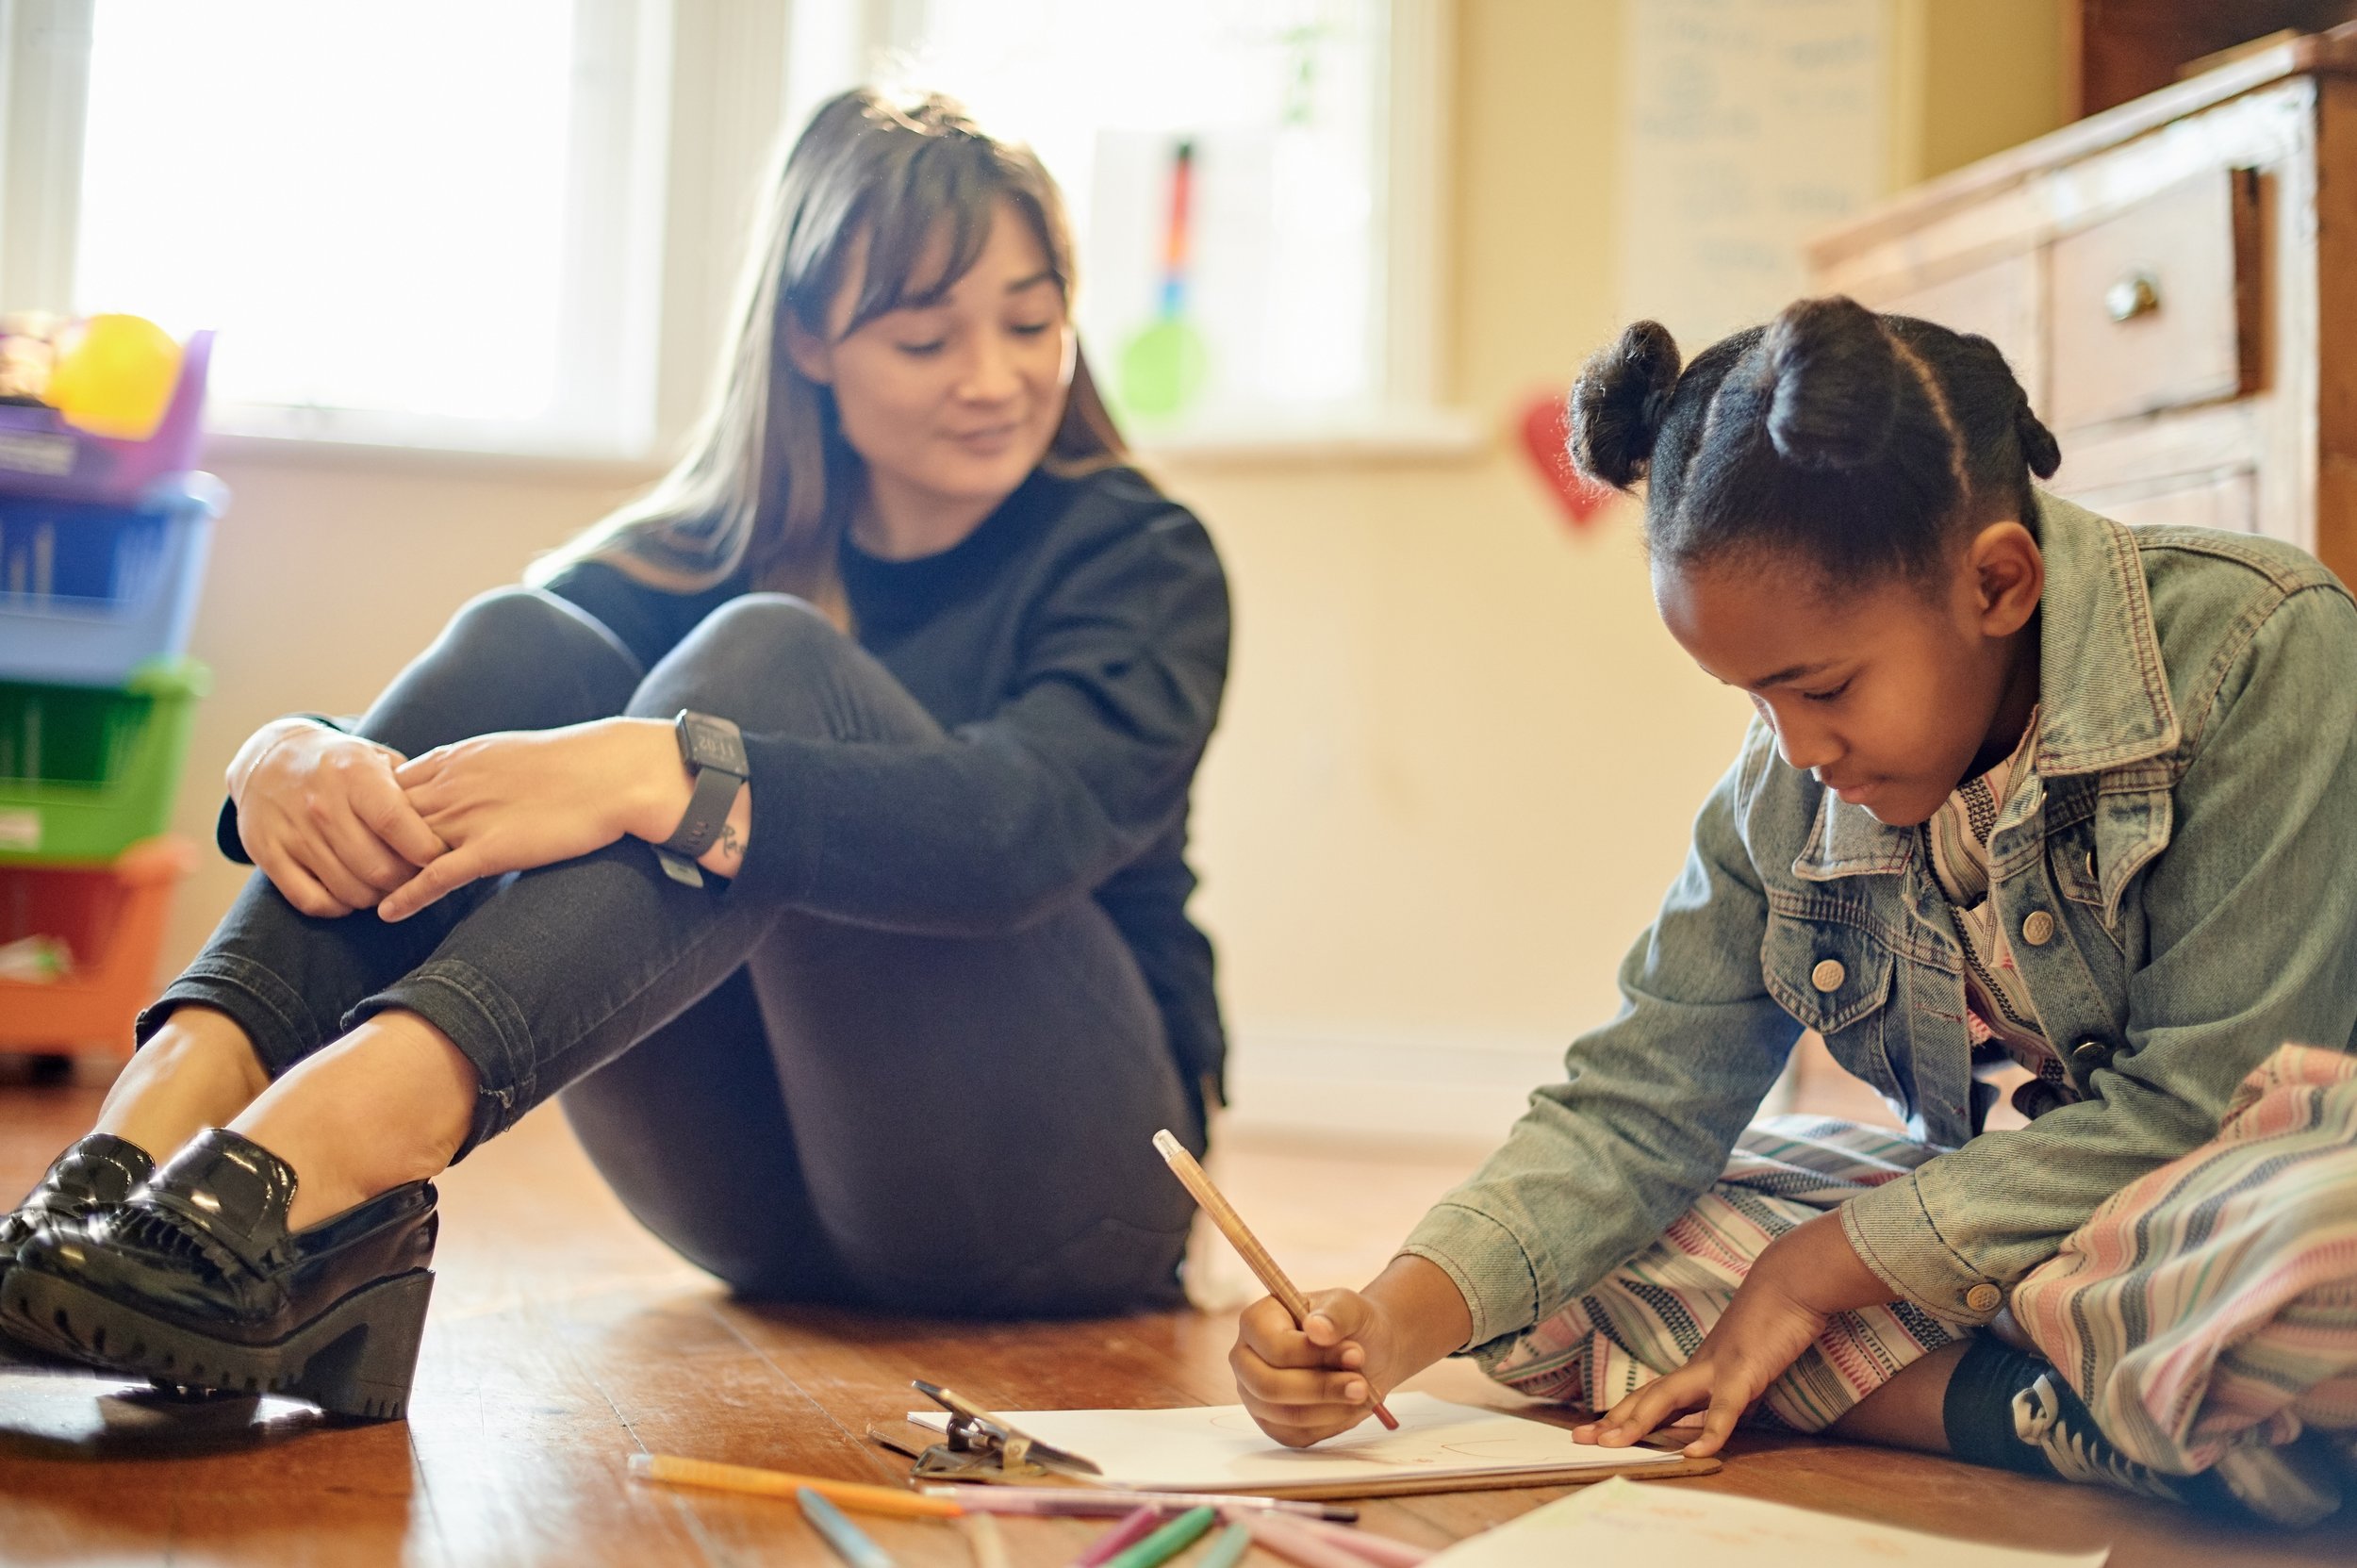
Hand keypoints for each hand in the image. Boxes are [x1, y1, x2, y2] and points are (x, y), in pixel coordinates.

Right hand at [229, 719, 446, 917]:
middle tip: (416, 878)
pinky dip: (339, 907)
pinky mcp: (267, 855)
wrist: (268, 759)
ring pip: (349, 890)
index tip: (441, 858)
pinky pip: (312, 901)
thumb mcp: (375, 759)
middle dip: (407, 882)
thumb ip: (411, 789)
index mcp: (354, 776)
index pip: (397, 824)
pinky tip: (351, 894)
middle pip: (378, 868)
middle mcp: (322, 806)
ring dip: (377, 898)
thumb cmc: (339, 764)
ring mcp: (293, 833)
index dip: (427, 851)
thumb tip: (449, 825)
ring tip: (387, 886)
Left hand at [379, 718, 674, 921]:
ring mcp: (469, 818)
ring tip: (354, 898)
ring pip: (402, 848)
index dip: (367, 812)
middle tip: (341, 871)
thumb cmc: (573, 763)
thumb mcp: (509, 754)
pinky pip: (436, 876)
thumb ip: (476, 771)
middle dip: (358, 843)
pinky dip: (407, 896)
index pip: (387, 786)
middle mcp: (451, 786)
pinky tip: (388, 913)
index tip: (355, 833)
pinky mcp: (492, 848)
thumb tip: (466, 784)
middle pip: (382, 818)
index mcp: (454, 760)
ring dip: (376, 874)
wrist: (611, 772)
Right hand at [1230, 1255, 1471, 1447]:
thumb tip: (1319, 1330)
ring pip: (1283, 1416)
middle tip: (1365, 1383)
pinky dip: (1329, 1426)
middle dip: (1321, 1388)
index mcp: (1256, 1320)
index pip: (1268, 1344)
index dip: (1309, 1353)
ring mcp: (1255, 1396)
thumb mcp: (1355, 1306)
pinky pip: (1296, 1436)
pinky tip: (1351, 1407)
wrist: (1368, 1350)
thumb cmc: (1355, 1322)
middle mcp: (1245, 1359)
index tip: (1352, 1349)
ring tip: (1365, 1392)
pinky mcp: (1274, 1425)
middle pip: (1268, 1387)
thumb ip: (1337, 1313)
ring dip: (1331, 1407)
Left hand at [1574, 1212, 1887, 1457]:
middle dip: (1614, 1420)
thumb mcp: (1747, 1359)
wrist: (1789, 1282)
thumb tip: (1719, 1411)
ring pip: (1668, 1398)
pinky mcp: (1744, 1372)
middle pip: (1648, 1397)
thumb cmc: (1771, 1319)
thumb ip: (1730, 1384)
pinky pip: (1723, 1409)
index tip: (1595, 1429)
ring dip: (1638, 1422)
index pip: (1653, 1394)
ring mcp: (1718, 1368)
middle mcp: (1699, 1368)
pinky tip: (1696, 1453)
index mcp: (1699, 1368)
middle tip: (1580, 1438)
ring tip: (1612, 1445)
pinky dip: (1710, 1432)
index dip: (1624, 1413)